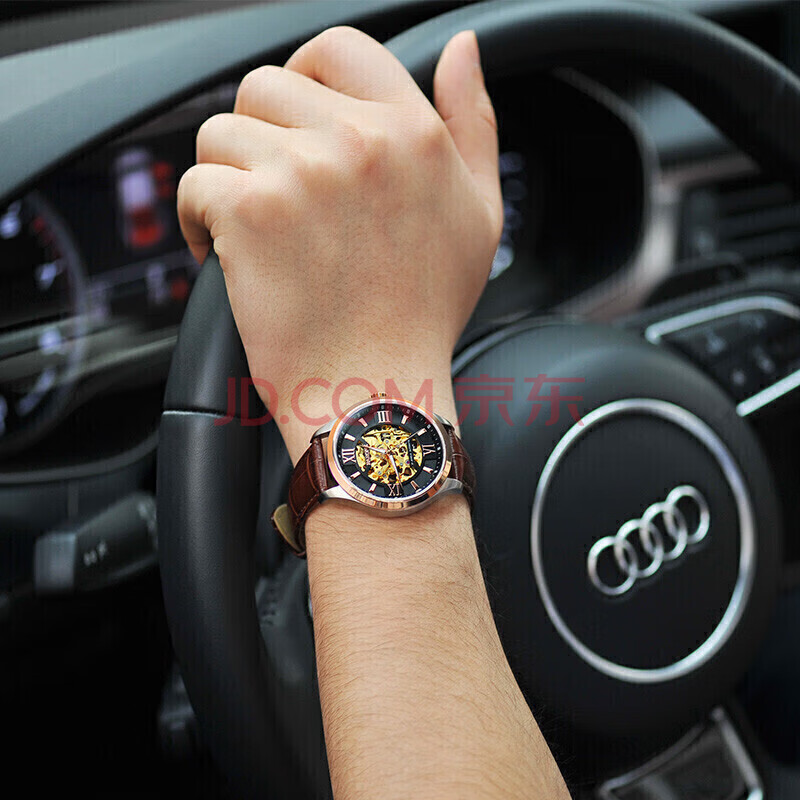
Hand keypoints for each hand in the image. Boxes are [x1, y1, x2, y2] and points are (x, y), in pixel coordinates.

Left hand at [177, 26, 500, 461]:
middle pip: (266, 87)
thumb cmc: (424, 314)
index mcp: (413, 133)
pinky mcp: (251, 214)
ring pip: (221, 131)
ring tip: (255, 231)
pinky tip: (224, 254)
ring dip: (228, 178)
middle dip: (261, 140)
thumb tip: (462, 48)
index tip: (295, 124)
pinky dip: (197, 219)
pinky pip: (194, 182)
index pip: (337, 50)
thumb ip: (474, 121)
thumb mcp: (479, 213)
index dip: (304, 79)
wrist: (376, 390)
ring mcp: (302, 174)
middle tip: (278, 197)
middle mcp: (360, 143)